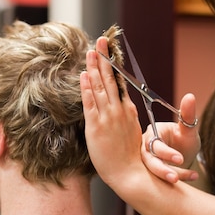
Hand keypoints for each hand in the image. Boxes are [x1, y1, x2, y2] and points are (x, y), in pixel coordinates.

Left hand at [80, 37, 142, 187]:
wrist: (130, 174)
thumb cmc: (129, 156)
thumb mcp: (130, 131)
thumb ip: (124, 116)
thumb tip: (119, 105)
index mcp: (128, 110)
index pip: (119, 82)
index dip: (112, 65)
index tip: (108, 50)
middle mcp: (119, 110)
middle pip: (110, 79)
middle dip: (104, 58)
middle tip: (100, 41)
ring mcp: (108, 117)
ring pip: (100, 87)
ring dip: (94, 68)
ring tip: (90, 52)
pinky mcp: (97, 127)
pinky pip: (90, 103)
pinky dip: (87, 89)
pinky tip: (84, 76)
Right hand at [141, 93, 199, 183]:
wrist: (185, 157)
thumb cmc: (183, 140)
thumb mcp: (188, 129)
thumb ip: (187, 115)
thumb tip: (190, 96)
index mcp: (152, 133)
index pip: (154, 143)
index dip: (165, 152)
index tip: (179, 158)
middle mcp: (146, 146)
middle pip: (149, 159)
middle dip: (162, 169)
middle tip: (175, 177)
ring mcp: (147, 160)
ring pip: (152, 170)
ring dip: (167, 175)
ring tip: (186, 178)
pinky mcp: (149, 172)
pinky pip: (157, 178)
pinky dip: (176, 178)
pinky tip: (192, 176)